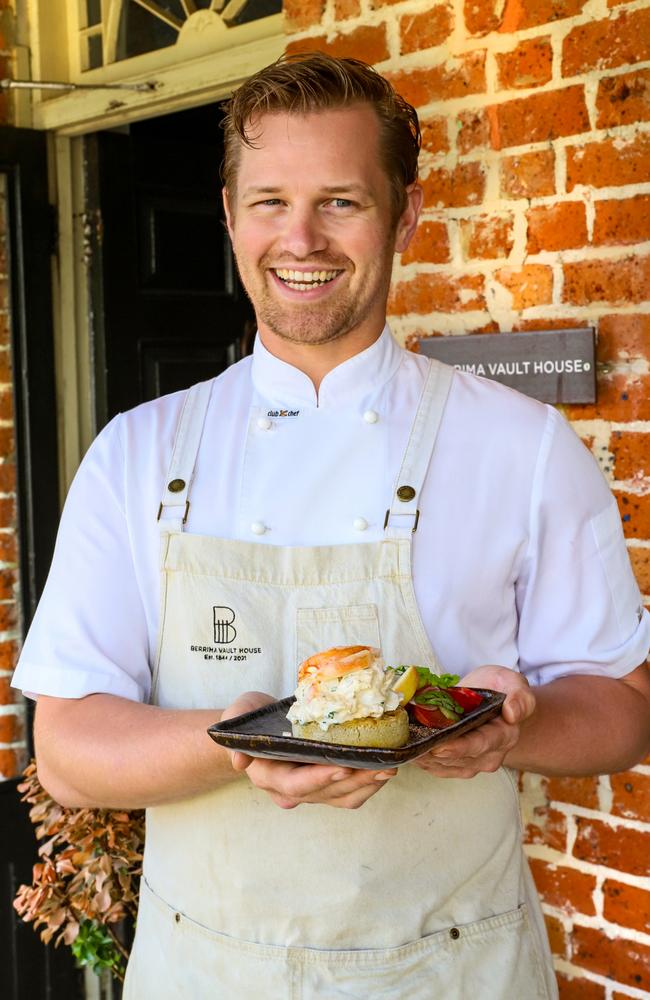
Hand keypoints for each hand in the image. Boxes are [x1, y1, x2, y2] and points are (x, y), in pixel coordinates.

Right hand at [221, 692, 396, 808]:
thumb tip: (238, 762)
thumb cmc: (250, 720)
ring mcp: (310, 791)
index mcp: (269, 776)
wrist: (258, 728)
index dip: (318, 780)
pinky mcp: (326, 787)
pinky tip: (384, 767)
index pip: (295, 785)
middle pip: (325, 794)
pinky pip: (350, 794)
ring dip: (368, 785)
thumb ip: (235, 737)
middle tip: (380, 767)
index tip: (341, 769)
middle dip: (355, 781)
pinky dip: (369, 783)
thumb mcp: (238, 717)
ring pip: (342, 798)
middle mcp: (290, 790)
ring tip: (389, 767)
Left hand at [411, 665, 535, 778]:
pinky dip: (423, 761)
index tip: (439, 746)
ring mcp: (473, 763)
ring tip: (405, 747)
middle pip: (459, 758)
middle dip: (435, 753)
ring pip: (445, 765)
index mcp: (504, 735)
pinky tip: (409, 751)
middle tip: (412, 747)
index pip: (480, 745)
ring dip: (425, 757)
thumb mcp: (513, 683)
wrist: (496, 702)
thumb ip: (520, 697)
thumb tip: (512, 712)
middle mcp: (490, 755)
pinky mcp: (458, 765)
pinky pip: (438, 768)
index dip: (459, 748)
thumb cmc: (502, 690)